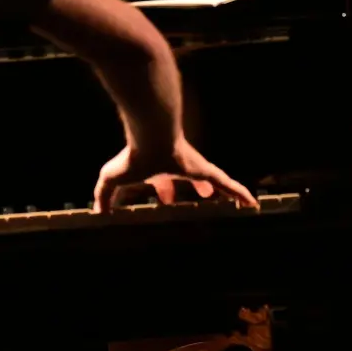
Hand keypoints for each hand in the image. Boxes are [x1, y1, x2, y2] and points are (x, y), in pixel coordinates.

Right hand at [93, 138, 258, 212]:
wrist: (151, 136)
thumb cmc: (133, 157)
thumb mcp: (112, 180)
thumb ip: (104, 196)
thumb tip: (99, 214)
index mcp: (160, 169)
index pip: (165, 182)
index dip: (166, 191)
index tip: (168, 201)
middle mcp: (181, 166)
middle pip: (194, 179)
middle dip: (199, 188)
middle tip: (205, 198)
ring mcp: (197, 168)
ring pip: (217, 182)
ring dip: (226, 192)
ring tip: (236, 203)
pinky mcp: (207, 171)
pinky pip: (230, 185)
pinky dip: (241, 195)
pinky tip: (252, 205)